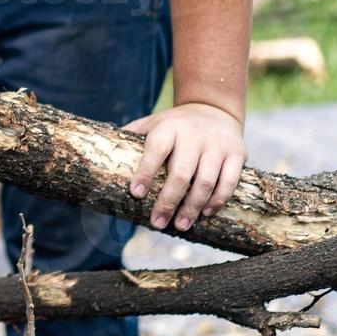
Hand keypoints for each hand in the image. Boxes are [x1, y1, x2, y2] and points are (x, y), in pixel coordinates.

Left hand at [126, 103, 246, 230]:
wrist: (215, 109)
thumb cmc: (174, 125)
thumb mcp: (152, 123)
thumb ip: (131, 135)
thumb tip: (98, 150)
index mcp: (168, 128)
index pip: (155, 151)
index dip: (145, 173)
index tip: (135, 194)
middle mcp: (194, 136)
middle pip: (181, 173)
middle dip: (168, 201)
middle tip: (157, 223)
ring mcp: (218, 145)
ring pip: (206, 181)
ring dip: (192, 207)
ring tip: (180, 225)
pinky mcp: (238, 153)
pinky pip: (229, 182)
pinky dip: (217, 200)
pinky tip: (205, 213)